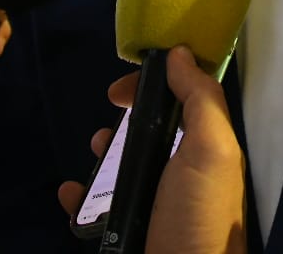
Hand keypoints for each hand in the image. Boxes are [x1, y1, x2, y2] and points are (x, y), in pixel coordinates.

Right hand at [57, 47, 245, 253]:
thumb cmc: (198, 216)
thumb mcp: (211, 149)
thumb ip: (200, 99)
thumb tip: (180, 53)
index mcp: (207, 149)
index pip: (185, 99)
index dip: (158, 83)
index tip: (126, 84)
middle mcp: (184, 173)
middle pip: (152, 130)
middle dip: (127, 117)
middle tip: (107, 116)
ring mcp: (155, 203)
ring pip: (124, 166)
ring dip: (103, 154)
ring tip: (94, 151)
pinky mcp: (129, 230)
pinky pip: (99, 209)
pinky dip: (80, 199)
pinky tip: (70, 195)